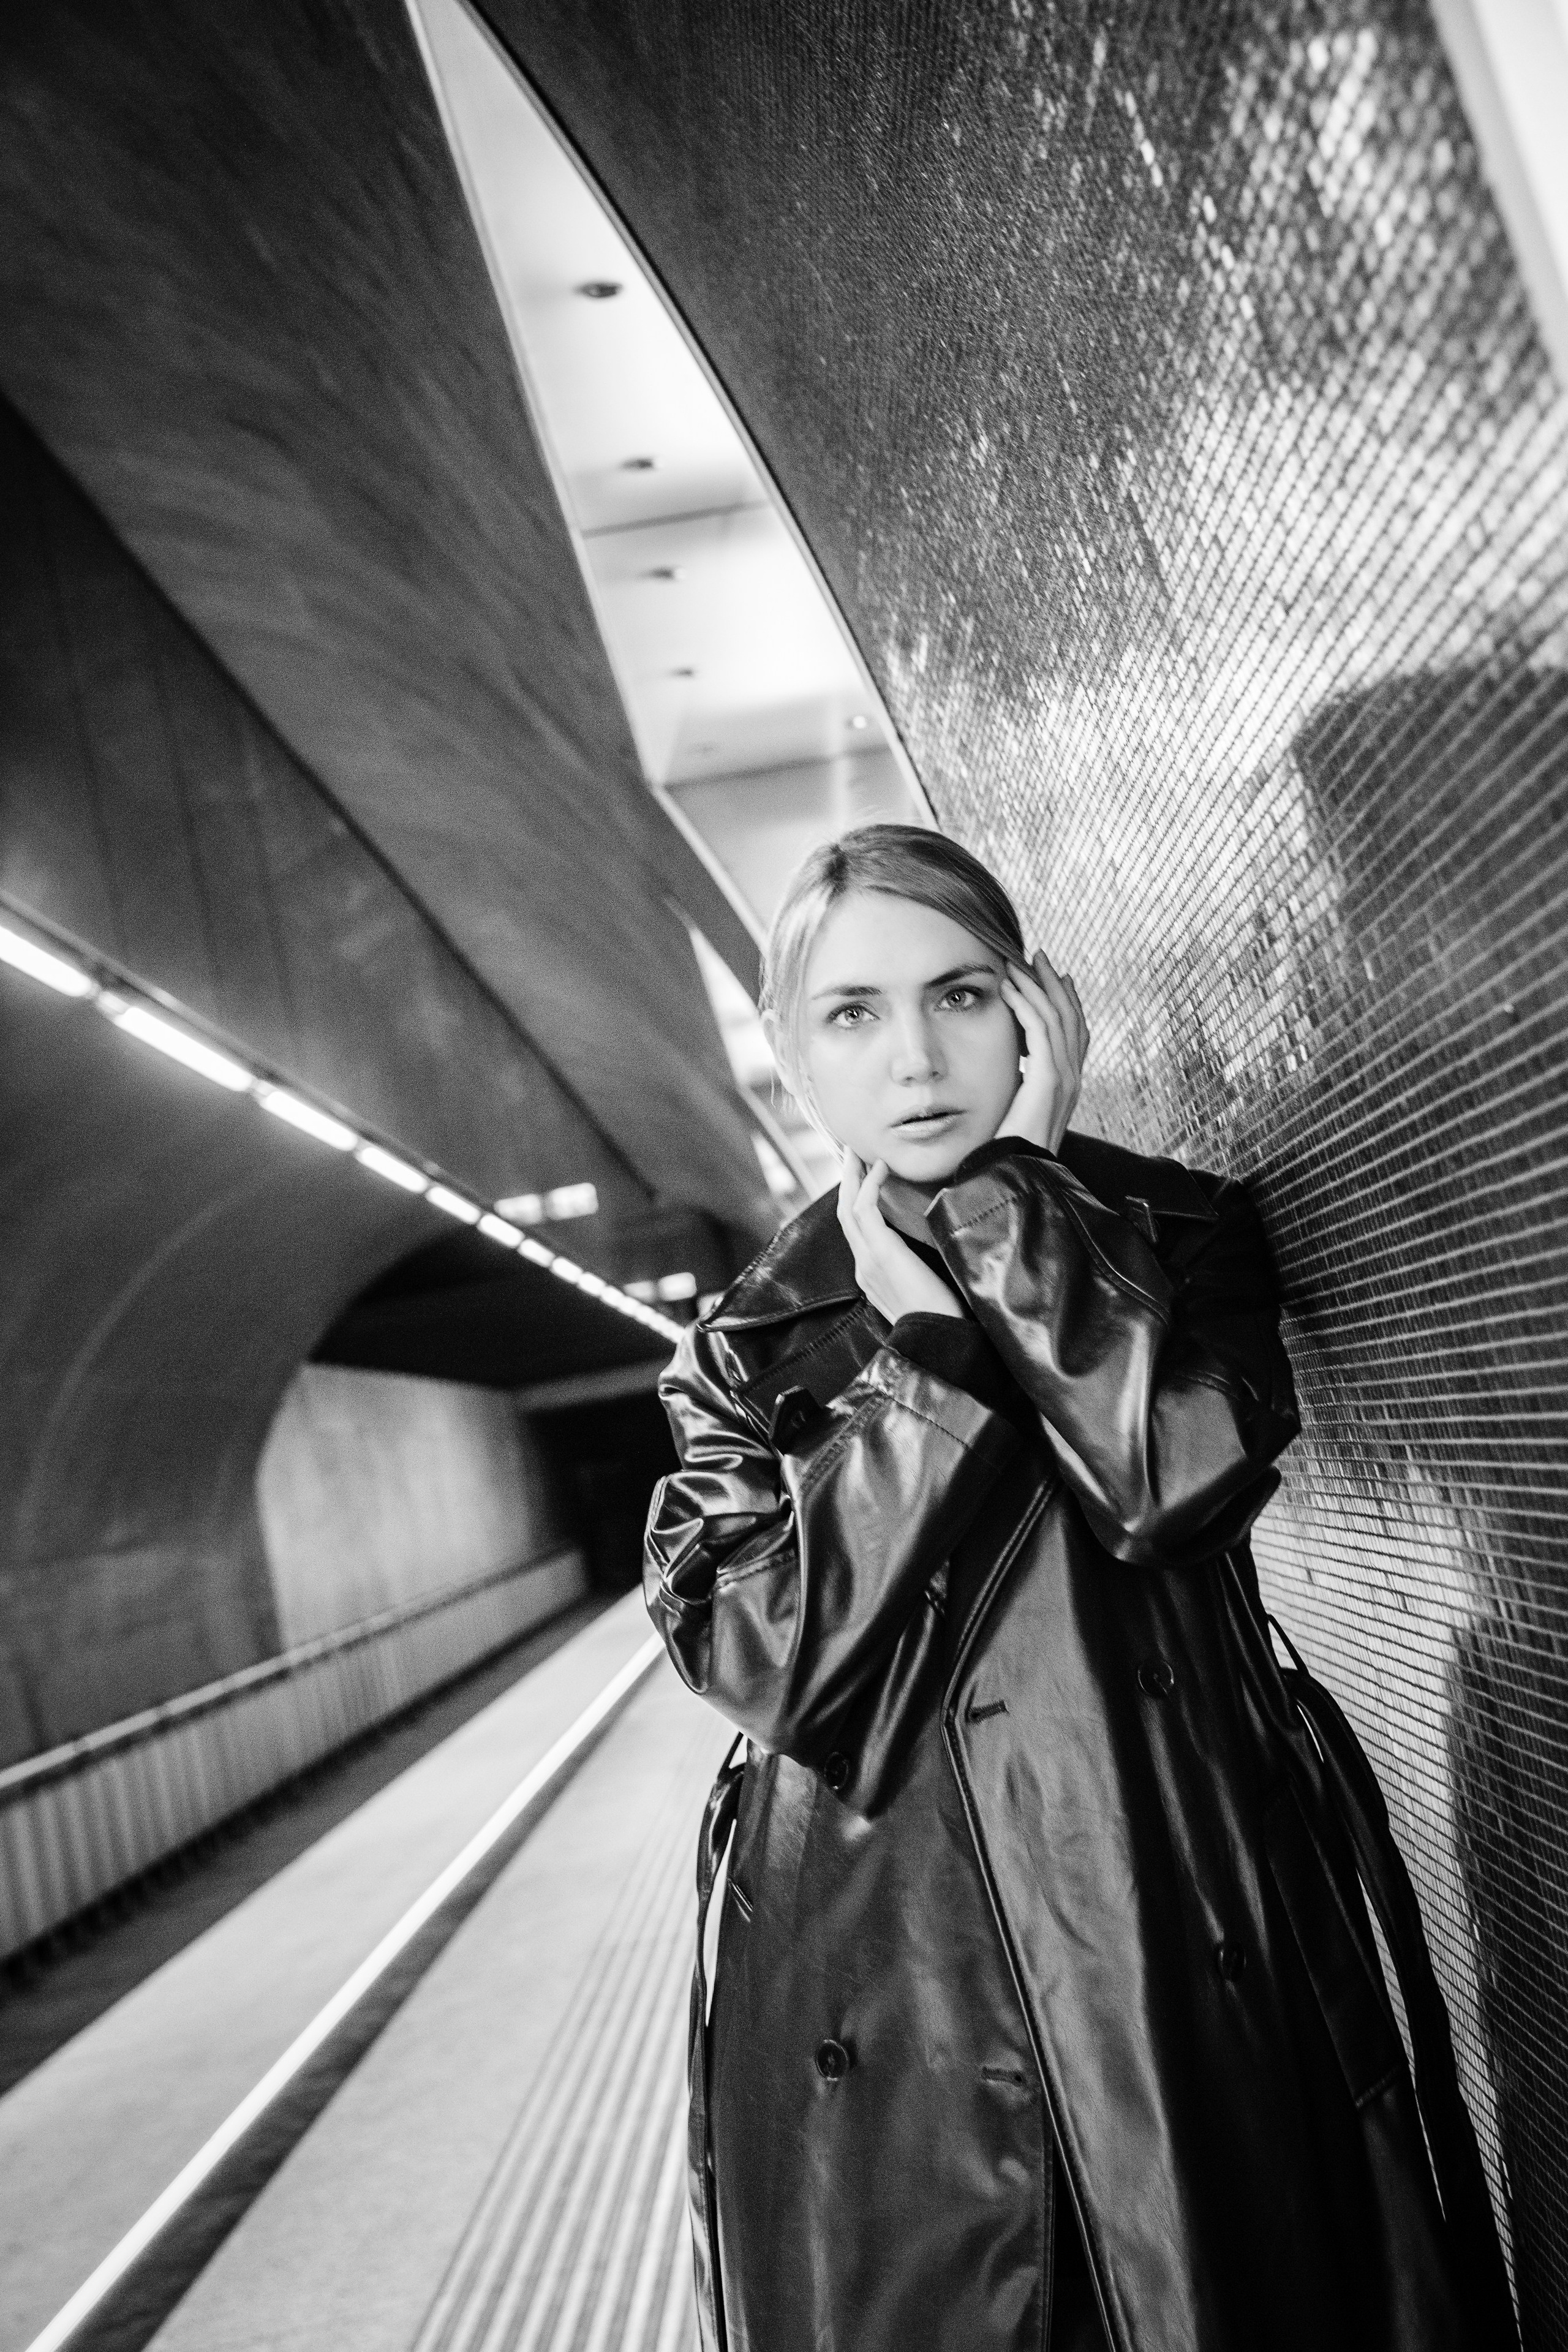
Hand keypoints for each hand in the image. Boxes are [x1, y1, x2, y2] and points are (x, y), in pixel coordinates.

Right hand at [838, 1152, 964, 1323]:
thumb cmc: (942, 1318)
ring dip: (852, 1176)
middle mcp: (863, 1266)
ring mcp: (867, 1259)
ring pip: (849, 1208)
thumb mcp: (925, 1290)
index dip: (857, 1202)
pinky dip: (870, 1184)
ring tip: (858, 1152)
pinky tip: (881, 1167)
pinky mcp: (880, 1252)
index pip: (857, 1232)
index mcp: (871, 1276)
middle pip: (845, 1215)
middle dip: (847, 1182)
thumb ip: (920, 1271)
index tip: (866, 1178)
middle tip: (851, 1154)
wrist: (937, 1337)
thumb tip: (936, 1249)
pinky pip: (865, 1209)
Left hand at [997, 951, 1088, 1153]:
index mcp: (1068, 1084)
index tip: (1053, 976)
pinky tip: (1009, 988)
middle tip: (1037, 956)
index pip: (1076, 1032)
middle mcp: (1072, 1078)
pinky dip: (1025, 1004)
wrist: (1017, 1175)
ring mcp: (1065, 1079)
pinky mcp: (1049, 1080)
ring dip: (1036, 986)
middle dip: (1053, 983)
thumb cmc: (1010, 1149)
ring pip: (1057, 1017)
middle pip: (1072, 1017)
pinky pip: (1041, 1031)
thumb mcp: (1018, 1109)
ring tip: (1019, 963)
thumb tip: (1011, 1069)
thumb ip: (1021, 1086)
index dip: (1068, 1001)